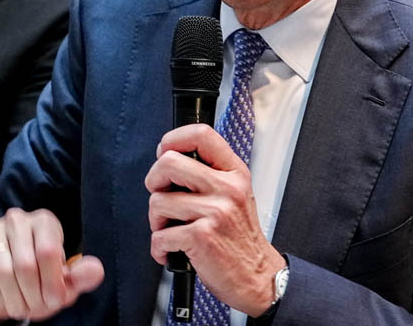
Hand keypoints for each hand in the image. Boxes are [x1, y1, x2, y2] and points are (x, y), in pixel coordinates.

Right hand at [0, 208, 103, 321]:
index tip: (55, 300)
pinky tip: (2, 294)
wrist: (5, 292)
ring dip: (15, 297)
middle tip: (36, 307)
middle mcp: (18, 219)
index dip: (52, 282)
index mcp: (45, 222)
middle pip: (26, 264)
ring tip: (21, 305)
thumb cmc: (40, 284)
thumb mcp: (63, 285)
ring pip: (4, 271)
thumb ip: (81, 277)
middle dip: (33, 294)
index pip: (48, 252)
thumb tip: (96, 269)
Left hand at [145, 123, 285, 316]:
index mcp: (234, 173)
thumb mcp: (235, 195)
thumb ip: (209, 173)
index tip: (164, 151)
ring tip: (172, 231)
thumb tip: (168, 156)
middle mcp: (227, 188)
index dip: (173, 138)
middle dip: (154, 181)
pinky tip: (172, 251)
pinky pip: (160, 235)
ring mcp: (215, 211)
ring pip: (158, 201)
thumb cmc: (239, 238)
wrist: (258, 278)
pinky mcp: (201, 236)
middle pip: (168, 162)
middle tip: (162, 198)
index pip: (201, 134)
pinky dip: (160, 248)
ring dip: (157, 222)